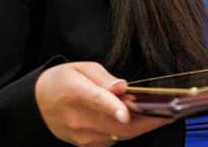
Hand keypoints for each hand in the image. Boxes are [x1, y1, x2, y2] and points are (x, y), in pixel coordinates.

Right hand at [35, 62, 171, 145]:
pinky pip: (113, 140)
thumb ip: (104, 78)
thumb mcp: (82, 68)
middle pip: (116, 125)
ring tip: (158, 113)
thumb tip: (122, 87)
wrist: (37, 103)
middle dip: (146, 120)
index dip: (114, 108)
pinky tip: (137, 120)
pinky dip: (127, 131)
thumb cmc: (62, 81)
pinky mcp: (84, 144)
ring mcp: (80, 135)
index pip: (97, 102)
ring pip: (118, 136)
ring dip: (140, 126)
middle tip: (170, 112)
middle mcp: (77, 118)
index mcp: (76, 93)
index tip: (127, 112)